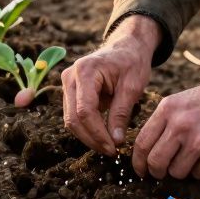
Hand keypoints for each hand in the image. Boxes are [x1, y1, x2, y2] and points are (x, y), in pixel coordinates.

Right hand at [61, 16, 156, 156]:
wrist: (126, 47)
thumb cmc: (132, 62)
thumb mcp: (132, 86)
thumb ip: (121, 113)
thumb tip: (115, 141)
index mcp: (85, 70)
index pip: (85, 111)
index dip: (97, 133)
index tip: (113, 147)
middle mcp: (70, 76)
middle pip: (73, 118)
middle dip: (91, 138)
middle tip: (111, 151)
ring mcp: (67, 83)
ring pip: (70, 119)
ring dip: (88, 136)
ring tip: (108, 146)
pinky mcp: (70, 90)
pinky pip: (73, 115)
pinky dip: (86, 128)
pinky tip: (102, 136)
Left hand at [132, 57, 199, 179]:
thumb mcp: (182, 100)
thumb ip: (163, 121)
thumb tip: (147, 149)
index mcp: (167, 109)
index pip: (142, 143)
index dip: (138, 162)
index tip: (141, 170)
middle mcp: (180, 125)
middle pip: (155, 162)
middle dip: (156, 172)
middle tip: (161, 173)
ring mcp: (198, 141)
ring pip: (176, 172)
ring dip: (181, 171)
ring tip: (191, 158)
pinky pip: (198, 174)